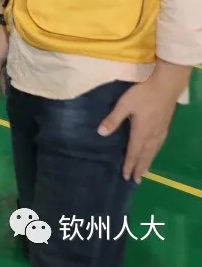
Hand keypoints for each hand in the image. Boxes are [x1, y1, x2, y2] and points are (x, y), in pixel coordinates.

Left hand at [98, 62, 190, 182]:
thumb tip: (100, 133)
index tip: (126, 176)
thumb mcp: (124, 105)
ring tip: (145, 171)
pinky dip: (155, 153)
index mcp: (141, 132)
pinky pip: (159, 145)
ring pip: (154, 151)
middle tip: (137, 180)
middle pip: (145, 155)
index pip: (133, 152)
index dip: (129, 164)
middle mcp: (152, 135)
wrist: (166, 86)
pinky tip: (154, 152)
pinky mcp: (165, 125)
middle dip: (140, 168)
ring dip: (148, 162)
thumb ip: (113, 119)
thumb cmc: (143, 94)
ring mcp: (161, 131)